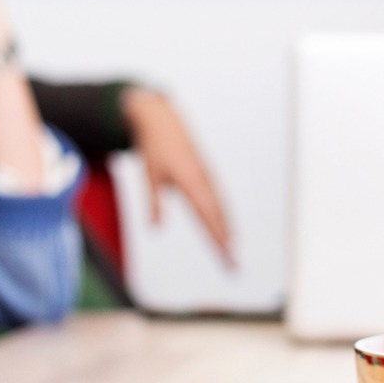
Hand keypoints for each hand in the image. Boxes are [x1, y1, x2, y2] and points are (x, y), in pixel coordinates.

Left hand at [124, 87, 235, 267]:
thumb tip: (156, 228)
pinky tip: (225, 223)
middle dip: (226, 242)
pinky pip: (218, 197)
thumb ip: (155, 203)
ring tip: (232, 249)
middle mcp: (204, 181)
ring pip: (221, 207)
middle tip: (233, 264)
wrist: (162, 119)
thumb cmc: (154, 147)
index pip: (207, 218)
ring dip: (227, 228)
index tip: (227, 256)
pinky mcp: (205, 172)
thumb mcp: (150, 176)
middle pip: (218, 217)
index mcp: (191, 182)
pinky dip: (223, 213)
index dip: (218, 239)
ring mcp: (207, 176)